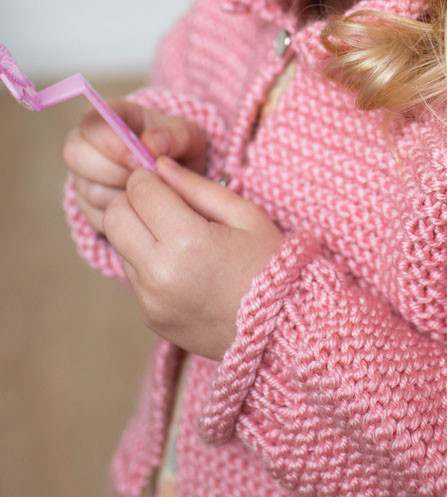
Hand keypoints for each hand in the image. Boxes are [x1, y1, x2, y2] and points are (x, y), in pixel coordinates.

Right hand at [62, 99, 209, 234]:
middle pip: (76, 155)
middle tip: (147, 177)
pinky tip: (147, 208)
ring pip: (90, 190)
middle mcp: (86, 146)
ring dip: (126, 195)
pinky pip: (99, 216)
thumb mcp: (185, 136)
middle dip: (114, 170)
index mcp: (107, 118)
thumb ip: (172, 136)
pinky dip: (127, 216)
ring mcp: (83, 178)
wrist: (181, 178)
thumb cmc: (179, 149)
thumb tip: (150, 145)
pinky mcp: (89, 209)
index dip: (110, 141)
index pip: (90, 123)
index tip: (138, 157)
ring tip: (153, 190)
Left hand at [102, 155, 285, 360]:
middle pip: (115, 217)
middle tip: (164, 204)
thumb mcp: (245, 215)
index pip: (139, 190)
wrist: (281, 330)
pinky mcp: (150, 318)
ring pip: (120, 247)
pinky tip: (185, 268)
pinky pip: (135, 278)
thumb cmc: (270, 264)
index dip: (149, 177)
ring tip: (181, 240)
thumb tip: (160, 165)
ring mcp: (151, 300)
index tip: (166, 180)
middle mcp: (159, 274)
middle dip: (133, 202)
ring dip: (140, 234)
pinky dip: (149, 264)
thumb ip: (197, 187)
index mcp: (186, 242)